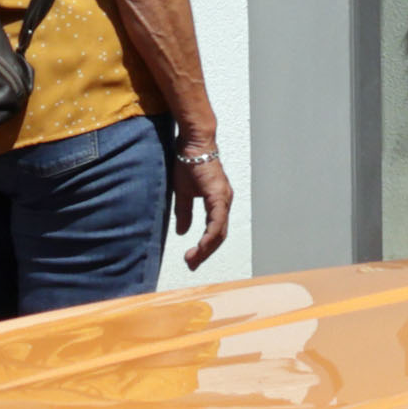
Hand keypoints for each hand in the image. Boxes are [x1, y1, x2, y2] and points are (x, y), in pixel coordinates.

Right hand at [170, 140, 233, 269]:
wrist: (192, 143)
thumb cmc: (188, 163)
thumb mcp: (183, 193)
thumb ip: (184, 213)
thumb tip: (183, 232)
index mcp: (217, 202)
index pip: (215, 231)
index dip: (204, 247)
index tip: (192, 259)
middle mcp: (224, 202)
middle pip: (219, 236)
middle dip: (205, 253)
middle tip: (191, 265)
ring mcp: (223, 199)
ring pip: (219, 232)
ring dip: (206, 248)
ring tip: (193, 259)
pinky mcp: (218, 194)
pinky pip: (217, 221)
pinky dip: (210, 235)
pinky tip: (201, 246)